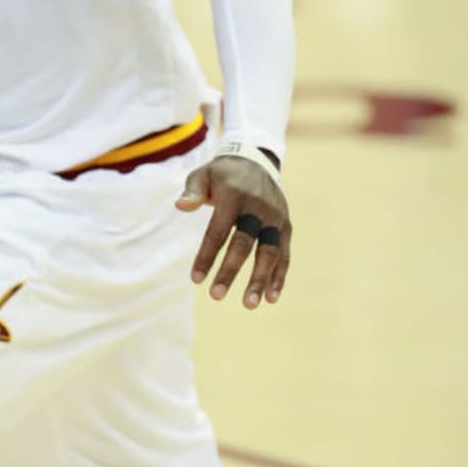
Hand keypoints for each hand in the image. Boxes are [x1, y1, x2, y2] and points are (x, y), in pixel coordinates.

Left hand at [175, 154, 290, 308]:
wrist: (256, 162)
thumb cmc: (221, 176)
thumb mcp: (203, 175)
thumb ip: (193, 191)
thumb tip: (181, 205)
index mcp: (235, 196)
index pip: (218, 230)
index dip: (206, 255)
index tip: (195, 279)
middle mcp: (259, 207)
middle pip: (246, 243)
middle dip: (230, 270)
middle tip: (216, 296)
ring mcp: (275, 217)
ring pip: (270, 251)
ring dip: (260, 278)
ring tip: (249, 304)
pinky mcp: (286, 225)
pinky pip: (284, 253)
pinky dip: (279, 275)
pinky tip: (271, 297)